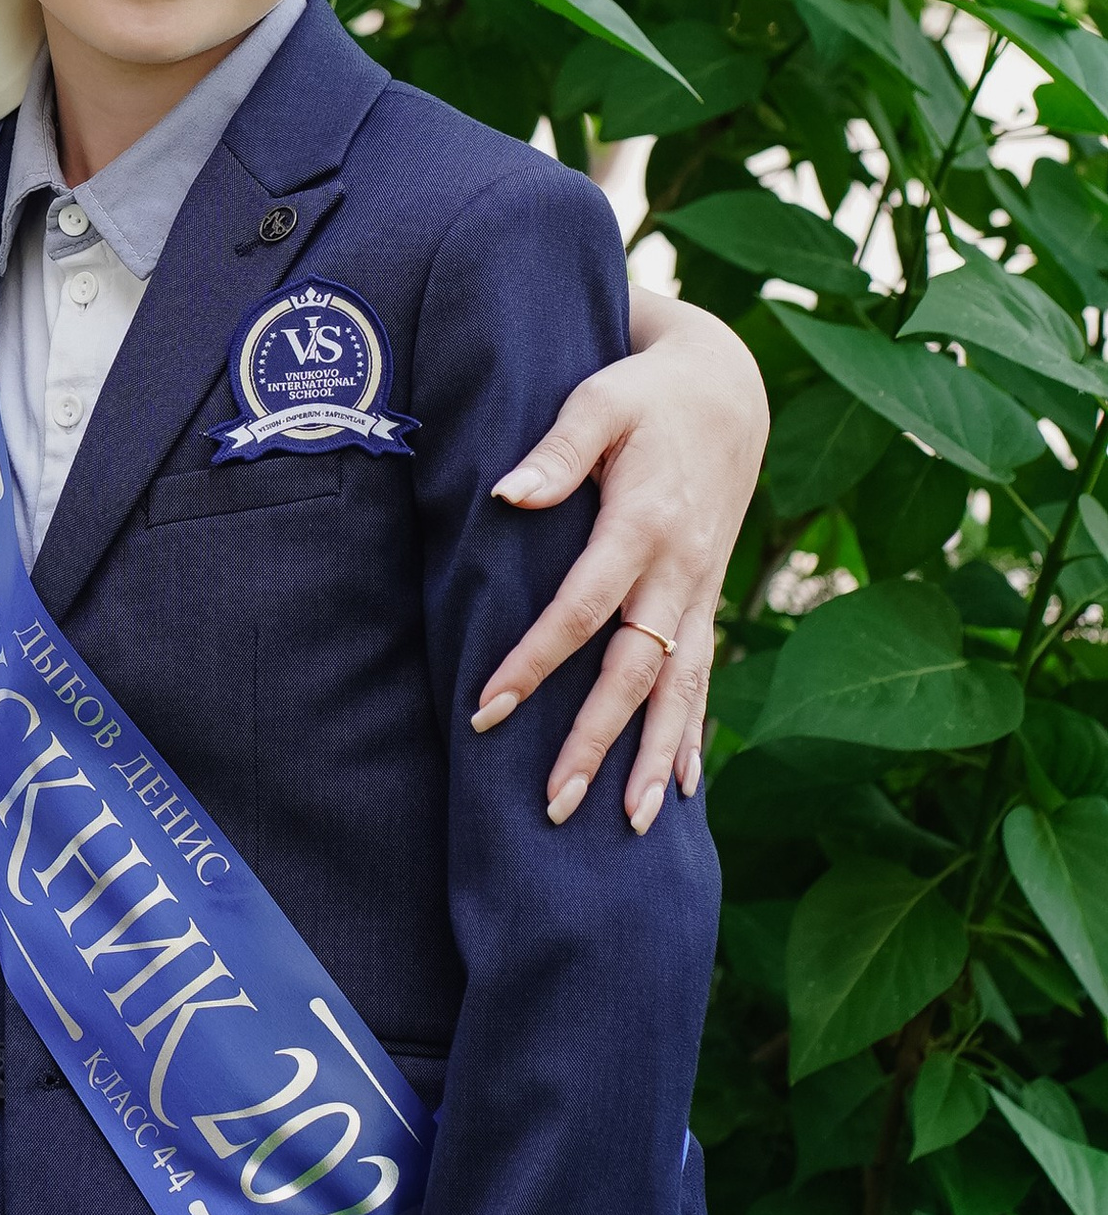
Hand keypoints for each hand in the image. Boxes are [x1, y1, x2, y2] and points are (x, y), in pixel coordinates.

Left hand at [474, 293, 765, 834]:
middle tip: (555, 803)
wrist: (727, 389)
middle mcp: (680, 570)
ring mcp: (700, 590)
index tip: (487, 708)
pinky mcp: (708, 598)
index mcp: (644, 523)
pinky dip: (693, 734)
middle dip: (596, 740)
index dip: (534, 660)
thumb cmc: (647, 394)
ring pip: (679, 688)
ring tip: (631, 825)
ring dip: (654, 758)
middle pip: (634, 670)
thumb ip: (557, 448)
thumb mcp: (600, 400)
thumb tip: (509, 494)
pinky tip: (683, 789)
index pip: (581, 608)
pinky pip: (702, 676)